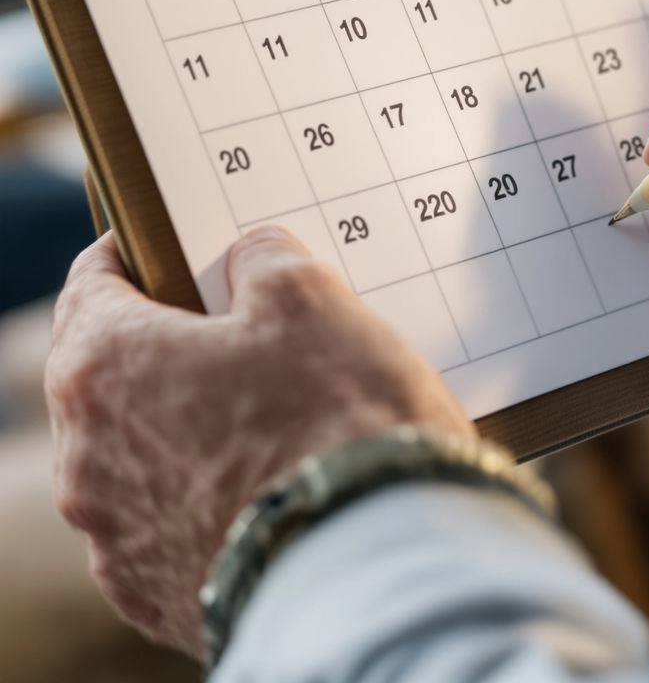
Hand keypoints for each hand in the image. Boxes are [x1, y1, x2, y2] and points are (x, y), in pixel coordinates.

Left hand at [46, 226, 472, 654]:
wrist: (368, 572)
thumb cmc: (331, 422)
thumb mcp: (308, 297)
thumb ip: (263, 258)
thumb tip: (249, 261)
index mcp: (104, 367)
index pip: (94, 282)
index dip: (142, 252)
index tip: (181, 246)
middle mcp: (85, 457)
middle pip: (112, 372)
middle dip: (170, 343)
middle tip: (242, 327)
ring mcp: (114, 538)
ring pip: (138, 455)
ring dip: (186, 427)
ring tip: (269, 414)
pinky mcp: (154, 596)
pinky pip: (167, 528)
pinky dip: (204, 501)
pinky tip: (266, 486)